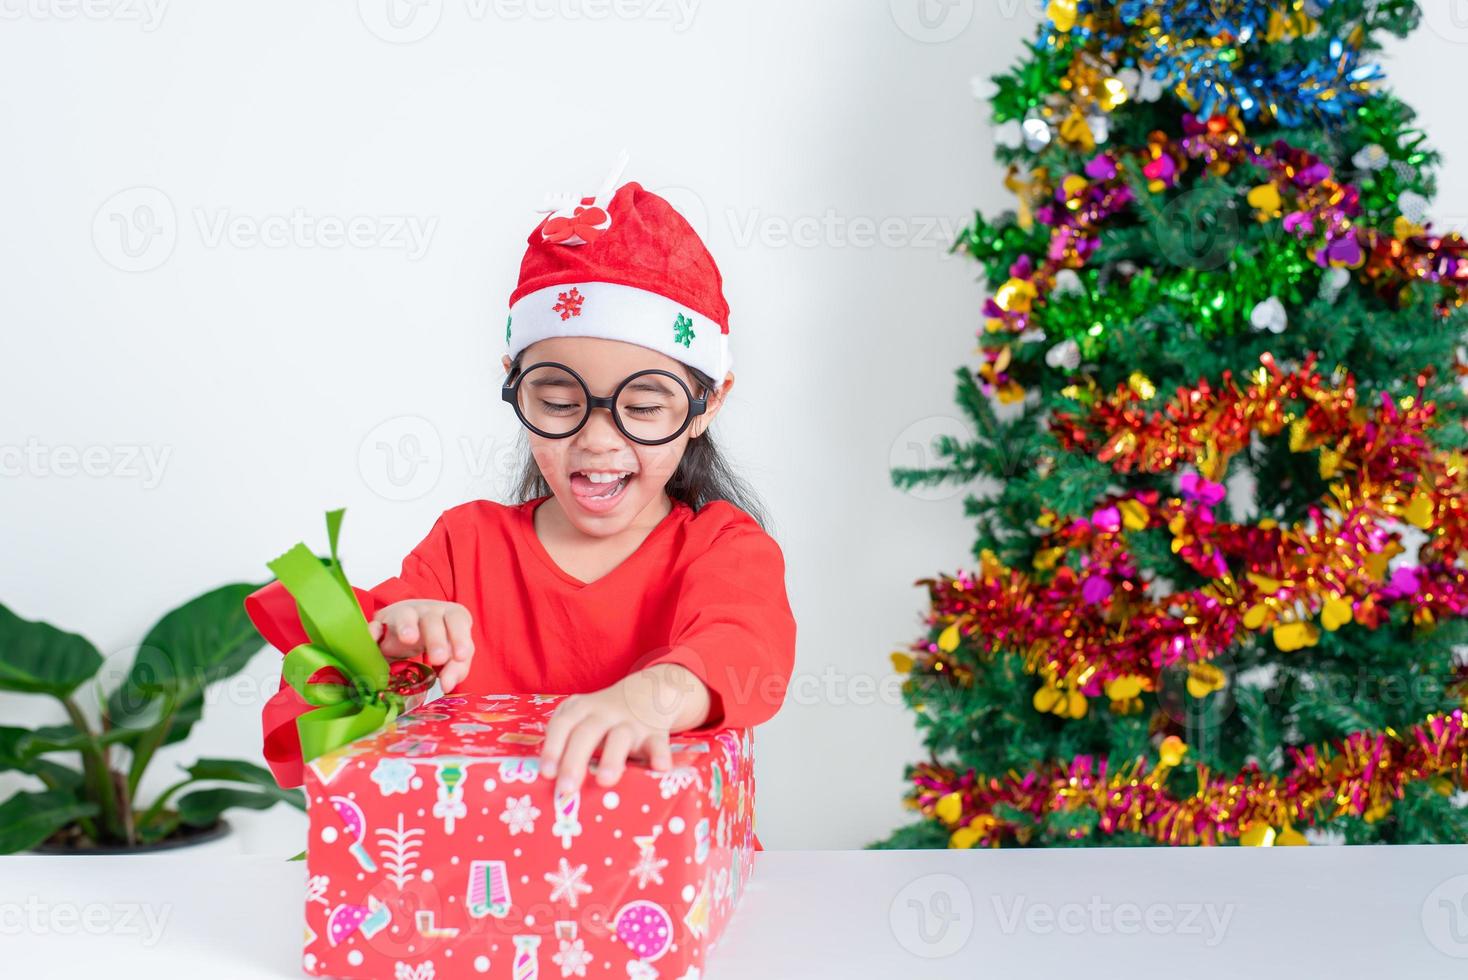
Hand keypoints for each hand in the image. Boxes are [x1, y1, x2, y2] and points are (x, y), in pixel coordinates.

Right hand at [368, 599, 474, 692]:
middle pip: (433, 620)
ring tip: (409, 639)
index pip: (458, 621)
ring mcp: (403, 614)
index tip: (460, 656)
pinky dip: (374, 631)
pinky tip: (374, 640)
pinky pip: (377, 625)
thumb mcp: (452, 652)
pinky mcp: (382, 623)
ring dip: (407, 626)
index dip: (460, 638)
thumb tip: (447, 686)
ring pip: (405, 615)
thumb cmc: (438, 639)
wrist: (408, 626)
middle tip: (438, 659)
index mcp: (449, 615)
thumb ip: (455, 668)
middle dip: (436, 639)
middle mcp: (427, 611)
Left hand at [538, 664, 710, 796]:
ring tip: (605, 781)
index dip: (553, 748)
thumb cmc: (604, 716)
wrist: (648, 692)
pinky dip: (660, 755)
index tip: (546, 773)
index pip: (562, 725)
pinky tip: (660, 768)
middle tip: (566, 788)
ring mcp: (631, 723)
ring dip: (612, 758)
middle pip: (587, 732)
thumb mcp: (582, 715)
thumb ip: (566, 739)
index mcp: (581, 709)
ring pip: (620, 737)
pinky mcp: (655, 733)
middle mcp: (604, 714)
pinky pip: (658, 743)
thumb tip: (550, 780)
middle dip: (574, 760)